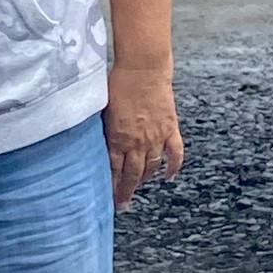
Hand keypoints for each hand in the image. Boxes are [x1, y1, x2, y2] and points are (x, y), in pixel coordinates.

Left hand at [103, 60, 181, 211]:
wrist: (143, 68)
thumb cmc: (118, 82)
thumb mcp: (102, 108)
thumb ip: (103, 129)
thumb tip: (97, 143)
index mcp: (117, 137)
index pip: (113, 169)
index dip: (110, 186)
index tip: (108, 198)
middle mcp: (137, 142)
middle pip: (132, 174)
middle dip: (126, 192)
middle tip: (122, 205)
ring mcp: (156, 137)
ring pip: (151, 167)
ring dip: (144, 181)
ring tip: (138, 189)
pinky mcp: (170, 128)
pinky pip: (174, 154)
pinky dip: (173, 167)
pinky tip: (168, 178)